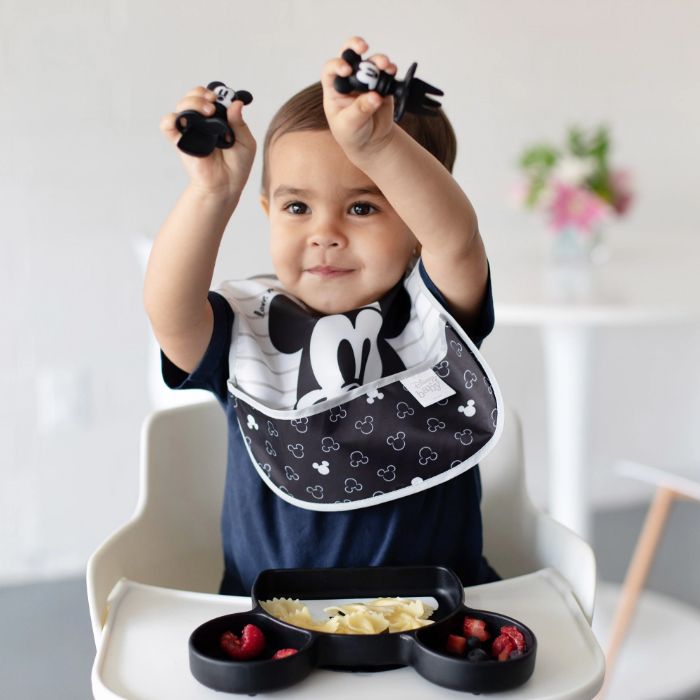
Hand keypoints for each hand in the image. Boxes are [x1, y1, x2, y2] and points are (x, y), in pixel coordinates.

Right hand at [160, 86, 255, 198]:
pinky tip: (182, 122)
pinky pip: (167, 125)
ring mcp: (190, 131)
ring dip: (191, 102)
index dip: (212, 93)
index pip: (208, 97)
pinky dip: (170, 120)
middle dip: (201, 94)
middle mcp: (202, 122)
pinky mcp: (180, 142)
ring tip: (207, 112)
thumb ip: (240, 123)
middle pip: (193, 96)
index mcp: (217, 119)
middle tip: (213, 104)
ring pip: (181, 106)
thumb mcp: (246, 142)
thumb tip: (236, 103)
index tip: (221, 99)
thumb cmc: (237, 166)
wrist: (226, 185)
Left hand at [321, 37, 397, 162]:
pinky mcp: (382, 85)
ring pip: (370, 62)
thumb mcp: (349, 125)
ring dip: (378, 60)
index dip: (337, 65)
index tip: (346, 70)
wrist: (371, 142)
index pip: (331, 70)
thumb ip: (360, 110)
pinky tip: (392, 71)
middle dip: (355, 46)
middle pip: (349, 54)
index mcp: (334, 89)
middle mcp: (349, 80)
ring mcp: (366, 80)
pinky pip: (386, 72)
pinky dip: (390, 70)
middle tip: (363, 46)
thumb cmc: (352, 134)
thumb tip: (374, 97)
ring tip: (385, 66)